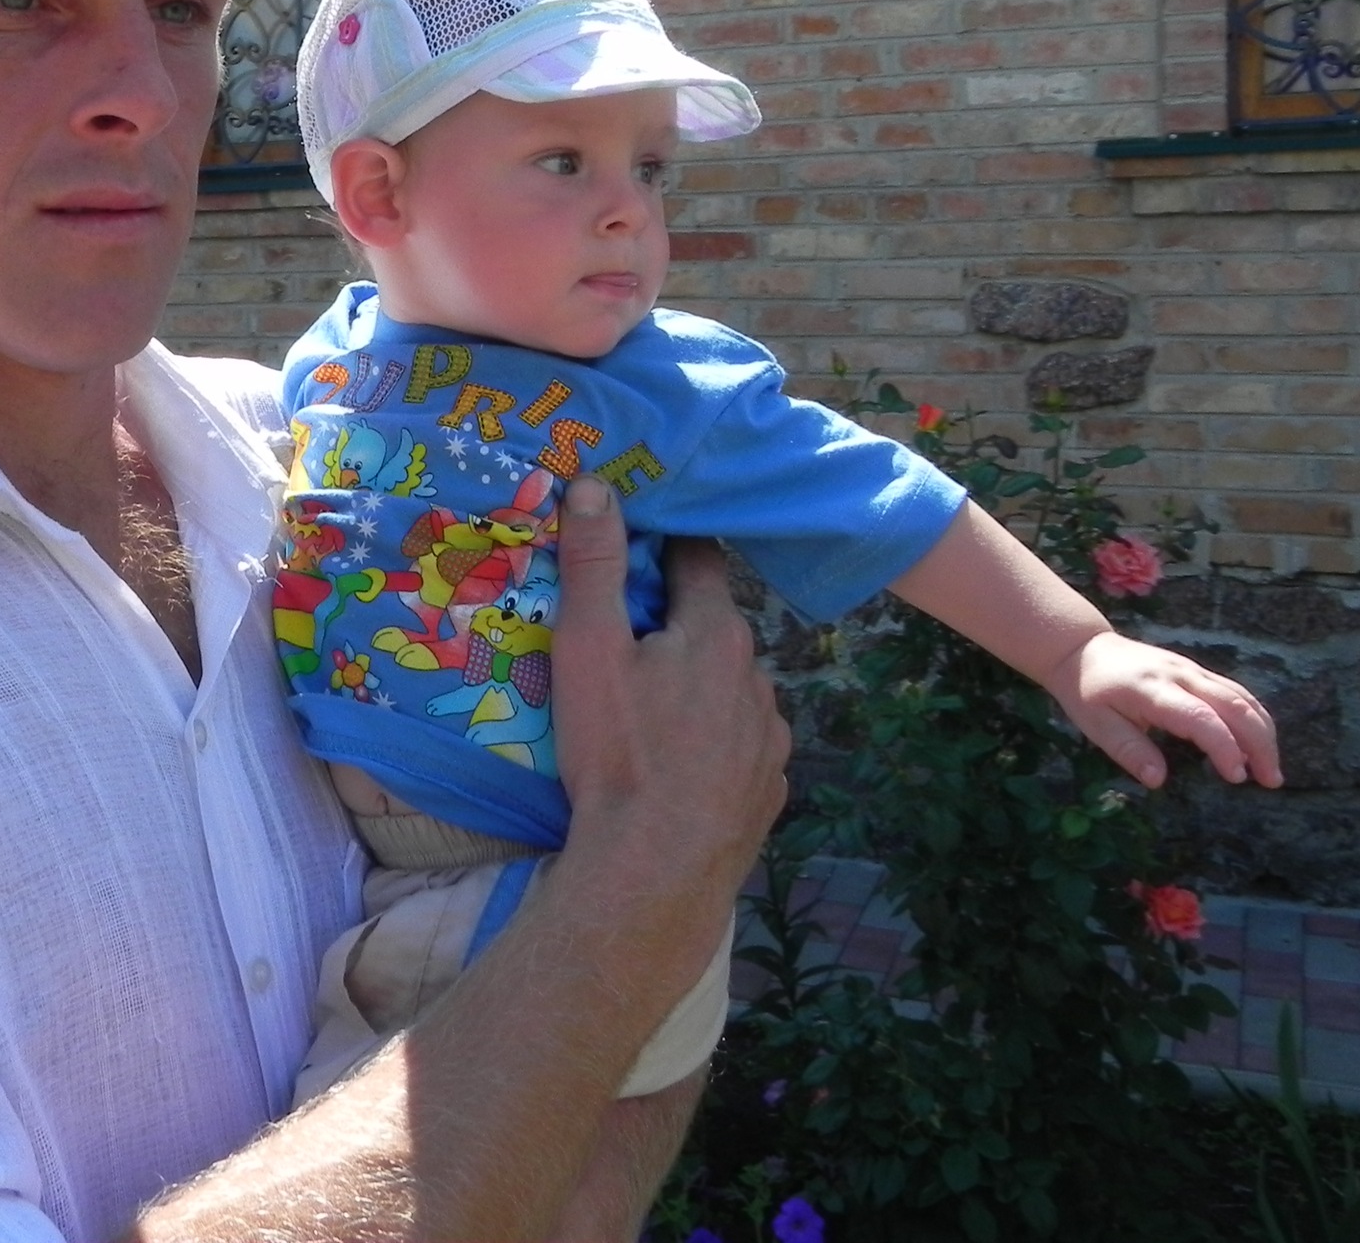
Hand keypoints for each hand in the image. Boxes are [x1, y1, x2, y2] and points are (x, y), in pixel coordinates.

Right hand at [550, 478, 789, 995]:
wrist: (655, 873)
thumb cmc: (618, 753)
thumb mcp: (589, 649)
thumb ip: (593, 564)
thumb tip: (596, 485)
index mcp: (716, 632)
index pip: (698, 560)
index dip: (663, 548)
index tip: (633, 546)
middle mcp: (758, 676)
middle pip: (714, 628)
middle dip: (676, 626)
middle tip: (624, 642)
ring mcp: (770, 738)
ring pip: (731, 690)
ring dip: (698, 688)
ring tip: (647, 715)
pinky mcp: (770, 790)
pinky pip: (741, 747)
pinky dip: (714, 745)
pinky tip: (677, 766)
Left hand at [1042, 629, 1283, 790]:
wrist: (1084, 648)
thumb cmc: (1088, 691)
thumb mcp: (1096, 725)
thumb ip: (1129, 751)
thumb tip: (1158, 780)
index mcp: (1153, 690)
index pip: (1200, 717)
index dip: (1224, 747)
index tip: (1236, 776)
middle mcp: (1180, 675)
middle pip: (1234, 705)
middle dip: (1260, 743)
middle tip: (1271, 780)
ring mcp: (1192, 669)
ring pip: (1242, 696)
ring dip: (1264, 732)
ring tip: (1271, 770)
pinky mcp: (1197, 670)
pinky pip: (1235, 691)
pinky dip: (1254, 718)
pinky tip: (1259, 744)